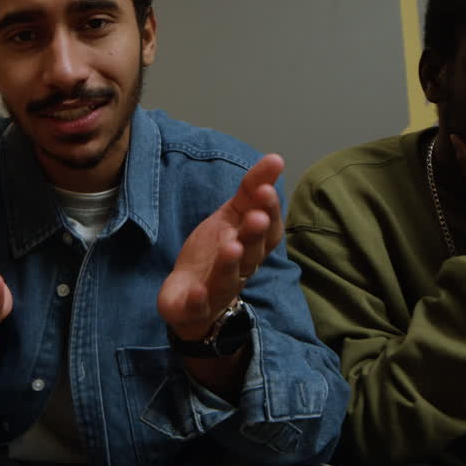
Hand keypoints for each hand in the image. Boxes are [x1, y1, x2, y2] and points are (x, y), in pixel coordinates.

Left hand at [158, 153, 284, 340]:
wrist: (190, 299)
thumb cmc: (216, 253)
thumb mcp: (232, 217)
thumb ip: (251, 190)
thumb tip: (275, 158)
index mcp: (251, 245)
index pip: (267, 229)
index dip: (269, 210)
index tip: (266, 188)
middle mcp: (241, 269)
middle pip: (252, 253)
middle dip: (254, 234)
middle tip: (255, 216)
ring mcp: (218, 290)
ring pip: (228, 277)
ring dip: (231, 262)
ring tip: (232, 246)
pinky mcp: (194, 307)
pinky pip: (198, 305)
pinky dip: (198, 299)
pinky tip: (197, 290)